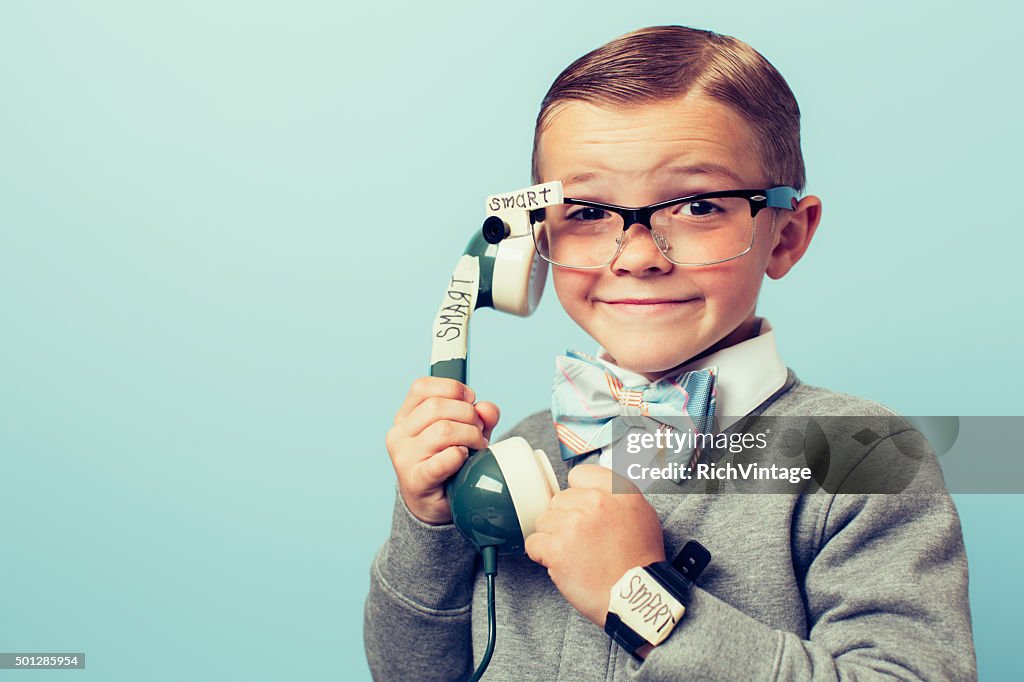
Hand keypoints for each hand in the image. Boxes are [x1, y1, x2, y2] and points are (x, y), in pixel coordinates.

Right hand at [385, 377, 499, 524]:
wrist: (434, 505)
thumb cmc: (448, 463)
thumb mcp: (464, 433)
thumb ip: (479, 417)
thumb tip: (487, 409)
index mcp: (405, 417)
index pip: (422, 387)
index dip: (452, 388)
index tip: (470, 400)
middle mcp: (399, 434)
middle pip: (437, 406)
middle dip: (468, 415)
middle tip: (478, 432)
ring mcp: (404, 457)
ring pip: (443, 430)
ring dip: (469, 436)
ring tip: (476, 448)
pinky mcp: (416, 479)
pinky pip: (444, 459)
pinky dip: (460, 456)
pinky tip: (463, 460)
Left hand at [525, 464, 664, 626]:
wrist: (636, 597)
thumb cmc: (640, 561)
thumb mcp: (641, 514)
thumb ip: (615, 495)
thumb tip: (592, 490)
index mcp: (617, 491)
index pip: (578, 476)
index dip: (578, 494)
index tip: (581, 508)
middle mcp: (595, 503)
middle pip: (558, 499)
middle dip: (565, 518)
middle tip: (581, 539)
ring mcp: (573, 525)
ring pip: (544, 520)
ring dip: (553, 536)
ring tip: (574, 553)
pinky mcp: (557, 549)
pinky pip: (534, 543)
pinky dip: (543, 554)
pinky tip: (561, 562)